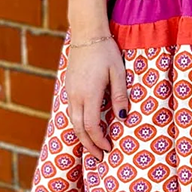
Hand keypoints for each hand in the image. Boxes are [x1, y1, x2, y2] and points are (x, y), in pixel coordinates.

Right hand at [64, 37, 129, 161]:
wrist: (86, 34)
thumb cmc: (105, 52)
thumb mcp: (118, 72)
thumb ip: (120, 96)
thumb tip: (124, 118)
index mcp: (89, 94)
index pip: (92, 126)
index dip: (99, 141)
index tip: (109, 149)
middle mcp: (76, 96)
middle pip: (79, 129)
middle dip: (89, 146)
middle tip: (100, 158)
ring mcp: (70, 92)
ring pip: (72, 122)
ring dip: (82, 137)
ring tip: (92, 147)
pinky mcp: (68, 87)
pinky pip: (71, 112)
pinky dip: (78, 125)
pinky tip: (86, 128)